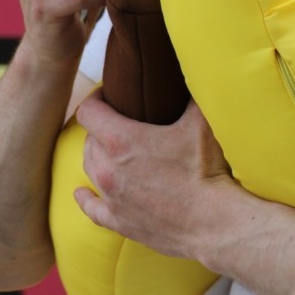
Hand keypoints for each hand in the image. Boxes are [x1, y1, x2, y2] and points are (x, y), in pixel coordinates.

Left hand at [75, 94, 234, 258]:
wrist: (212, 222)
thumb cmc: (205, 170)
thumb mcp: (199, 122)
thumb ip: (190, 94)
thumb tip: (192, 73)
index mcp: (121, 140)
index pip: (88, 111)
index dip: (96, 98)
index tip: (108, 94)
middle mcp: (108, 168)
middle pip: (89, 138)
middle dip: (102, 127)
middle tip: (121, 120)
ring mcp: (111, 197)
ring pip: (89, 167)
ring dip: (98, 155)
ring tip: (112, 148)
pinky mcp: (118, 221)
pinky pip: (91, 207)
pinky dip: (86, 197)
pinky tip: (82, 192)